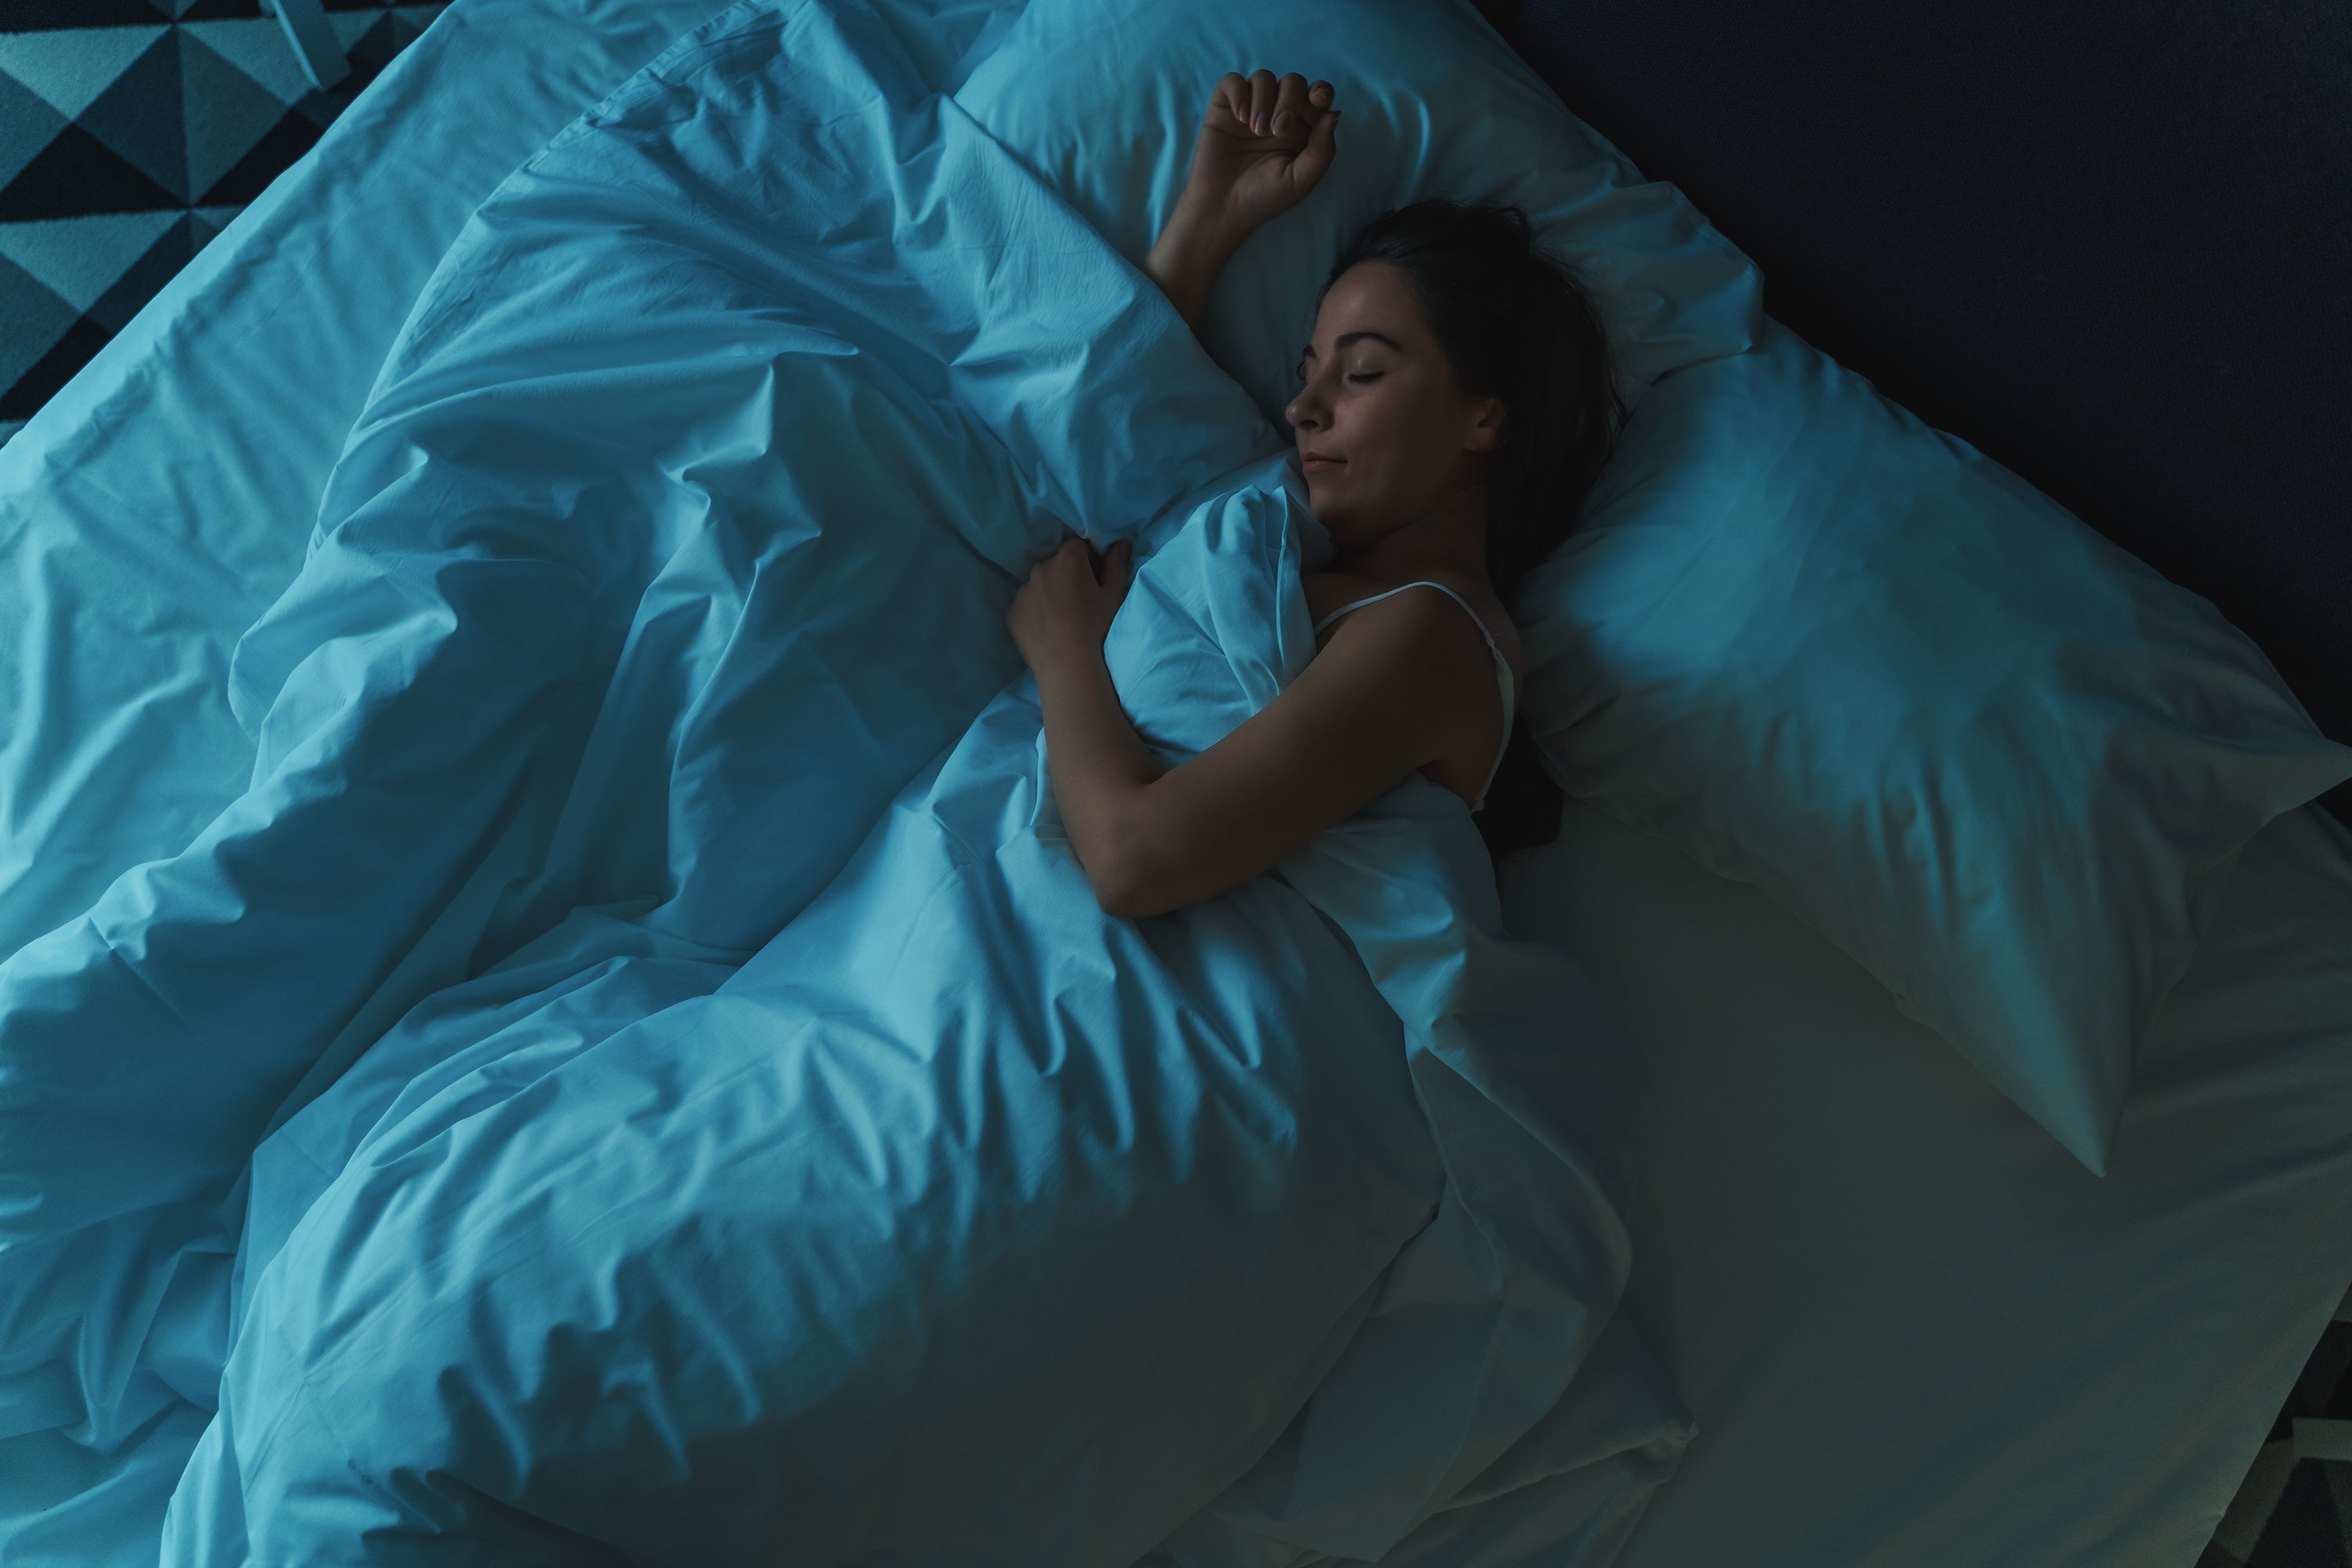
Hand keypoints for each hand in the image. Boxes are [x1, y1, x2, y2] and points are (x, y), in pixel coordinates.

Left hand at [1008, 537, 1135, 673]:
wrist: (1069, 666)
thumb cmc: (1097, 628)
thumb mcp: (1113, 595)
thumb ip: (1116, 564)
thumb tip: (1122, 543)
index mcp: (1067, 560)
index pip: (1078, 545)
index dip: (1089, 559)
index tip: (1095, 579)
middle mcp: (1041, 569)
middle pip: (1057, 563)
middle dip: (1068, 574)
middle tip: (1081, 600)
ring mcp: (1023, 591)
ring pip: (1040, 583)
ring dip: (1051, 591)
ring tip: (1063, 617)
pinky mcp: (1013, 612)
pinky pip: (1027, 603)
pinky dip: (1036, 609)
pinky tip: (1049, 628)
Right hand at [1174, 71, 1340, 249]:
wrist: (1222, 210)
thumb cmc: (1264, 198)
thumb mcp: (1301, 180)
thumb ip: (1322, 149)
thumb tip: (1334, 112)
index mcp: (1302, 129)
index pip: (1317, 96)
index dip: (1320, 92)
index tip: (1318, 101)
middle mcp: (1277, 114)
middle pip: (1292, 82)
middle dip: (1290, 100)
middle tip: (1278, 131)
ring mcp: (1250, 109)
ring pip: (1264, 77)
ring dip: (1264, 99)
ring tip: (1257, 131)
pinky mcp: (1224, 108)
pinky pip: (1233, 81)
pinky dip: (1240, 93)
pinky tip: (1240, 117)